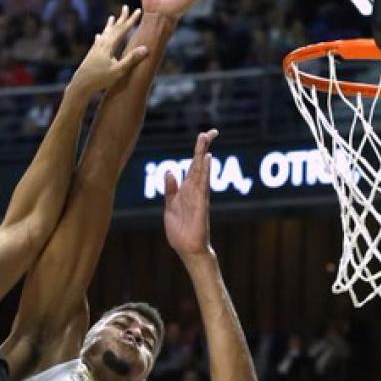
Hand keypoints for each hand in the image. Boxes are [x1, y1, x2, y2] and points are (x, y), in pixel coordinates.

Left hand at [69, 5, 147, 94]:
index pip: (122, 29)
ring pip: (104, 33)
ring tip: (111, 18)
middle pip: (113, 28)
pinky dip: (101, 36)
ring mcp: (95, 49)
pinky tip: (98, 36)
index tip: (138, 10)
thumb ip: (131, 59)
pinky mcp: (91, 54)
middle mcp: (101, 44)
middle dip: (121, 18)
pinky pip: (98, 41)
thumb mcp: (118, 70)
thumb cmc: (100, 79)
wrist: (80, 85)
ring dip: (110, 25)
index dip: (131, 20)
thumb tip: (146, 48)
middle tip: (126, 7)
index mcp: (108, 45)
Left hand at [163, 129, 218, 256]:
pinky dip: (205, 171)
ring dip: (203, 154)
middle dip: (203, 148)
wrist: (186, 248)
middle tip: (210, 132)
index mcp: (187, 190)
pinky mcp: (201, 205)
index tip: (203, 137)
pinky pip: (203, 185)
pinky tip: (207, 160)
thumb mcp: (169, 205)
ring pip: (202, 171)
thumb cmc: (180, 229)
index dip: (197, 152)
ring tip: (207, 138)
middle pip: (200, 165)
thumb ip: (170, 189)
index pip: (193, 167)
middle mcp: (195, 190)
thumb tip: (170, 171)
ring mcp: (199, 196)